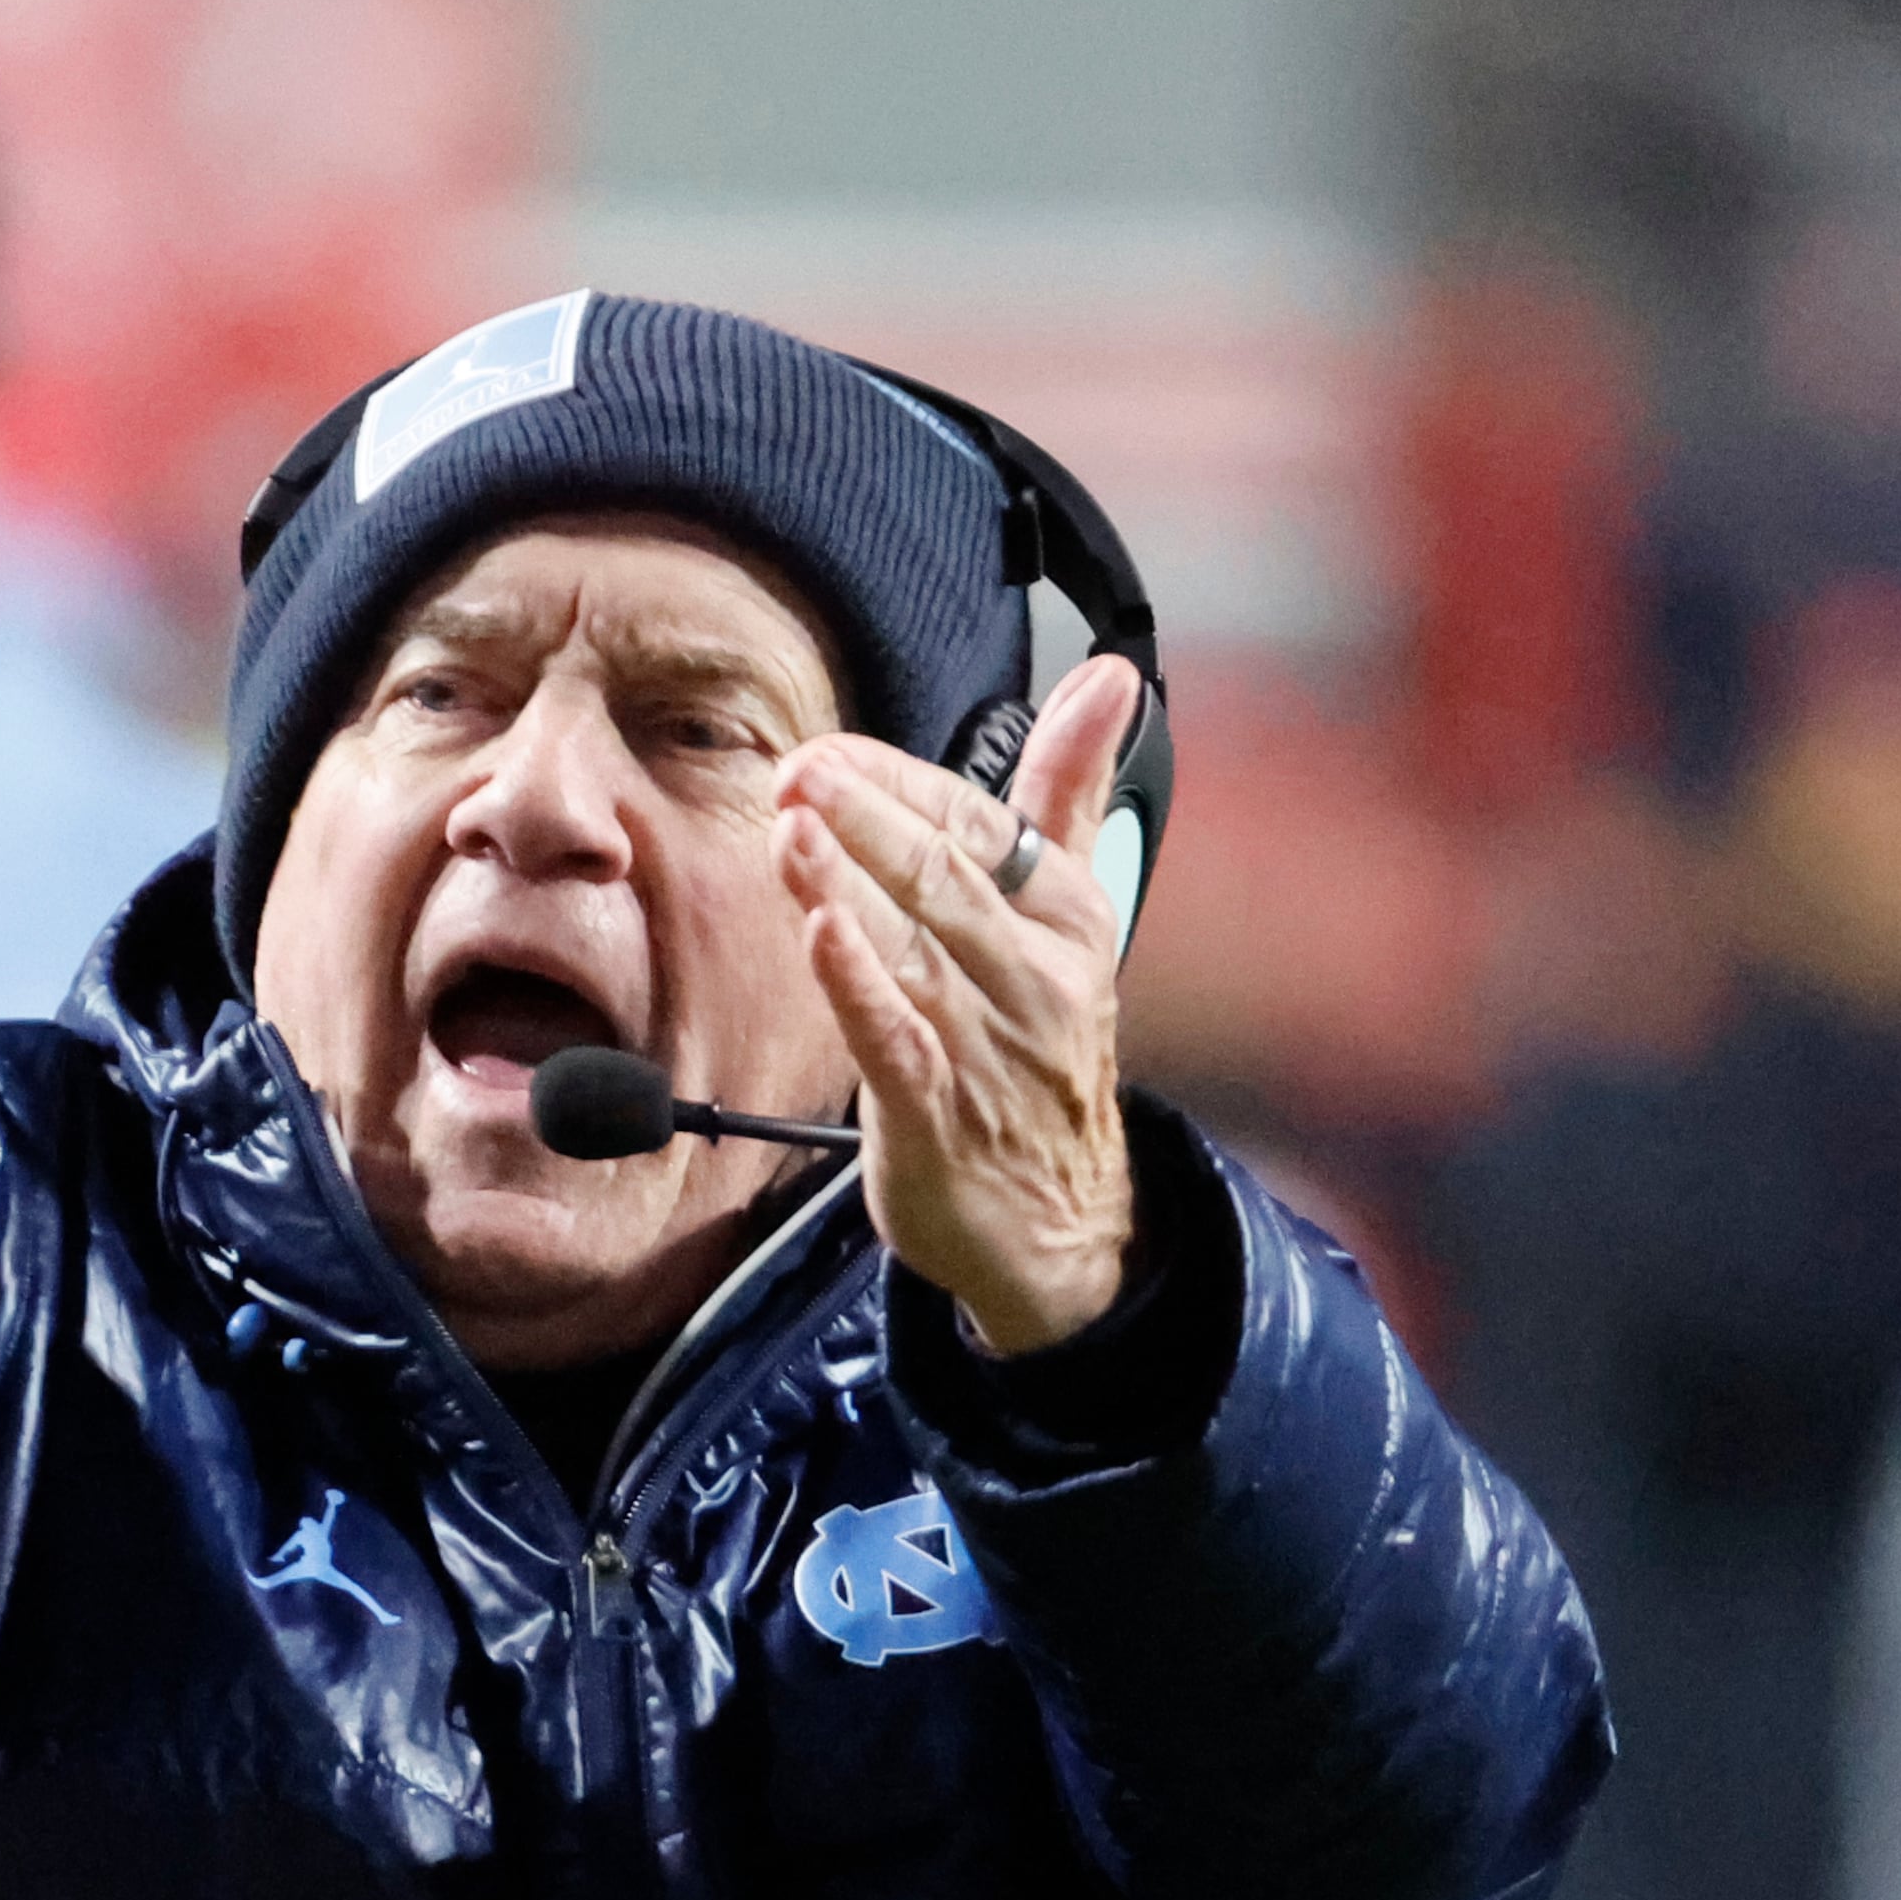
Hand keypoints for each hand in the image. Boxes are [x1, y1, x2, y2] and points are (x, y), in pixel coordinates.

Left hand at [767, 657, 1148, 1353]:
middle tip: (801, 767)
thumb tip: (1110, 676)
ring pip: (915, 951)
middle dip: (872, 817)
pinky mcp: (941, 1117)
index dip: (902, 784)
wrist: (1062, 1223)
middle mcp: (1035, 976)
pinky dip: (860, 984)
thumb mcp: (1072, 914)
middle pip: (948, 878)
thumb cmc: (1041, 1046)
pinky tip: (818, 931)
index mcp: (1066, 917)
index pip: (984, 826)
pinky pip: (898, 1041)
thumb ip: (1070, 793)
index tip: (831, 749)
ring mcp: (991, 1048)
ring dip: (848, 884)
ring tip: (789, 825)